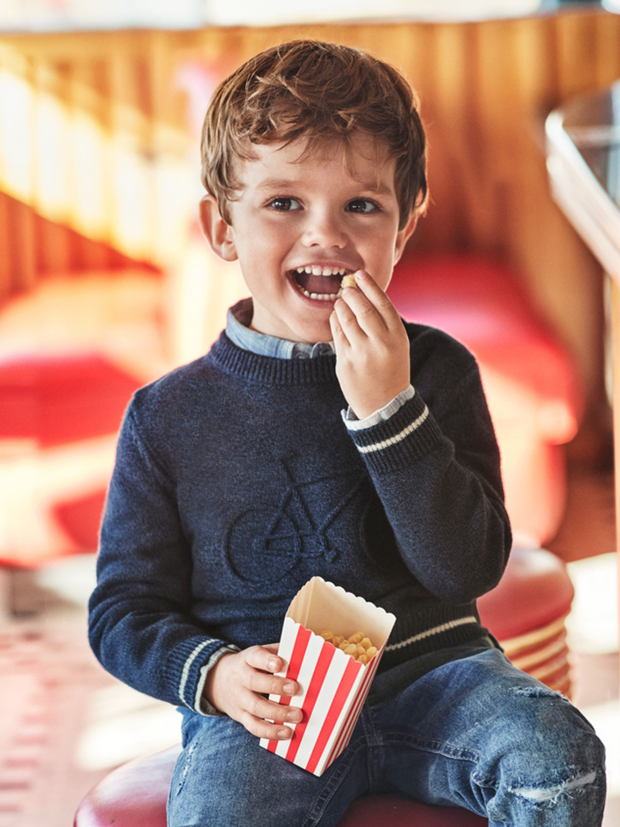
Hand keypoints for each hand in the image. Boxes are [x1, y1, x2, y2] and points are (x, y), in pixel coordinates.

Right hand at [203, 644, 301, 739]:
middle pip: (254, 682)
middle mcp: (241, 679)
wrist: (219, 681)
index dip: (266, 661)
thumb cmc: (252, 665)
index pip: (255, 657)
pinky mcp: (242, 717)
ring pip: (256, 708)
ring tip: (297, 716)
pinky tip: (286, 733)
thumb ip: (279, 653)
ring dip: (278, 714)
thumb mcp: (260, 654)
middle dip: (275, 686)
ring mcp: (240, 699)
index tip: (279, 664)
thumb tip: (304, 657)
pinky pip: (254, 726)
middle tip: (295, 689)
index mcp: (247, 659)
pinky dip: (271, 732)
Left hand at [330, 270, 410, 418]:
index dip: (370, 286)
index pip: (383, 303)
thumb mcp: (397, 345)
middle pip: (362, 308)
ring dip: (341, 306)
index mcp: (397, 337)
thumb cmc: (391, 368)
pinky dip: (335, 321)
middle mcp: (380, 344)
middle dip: (352, 293)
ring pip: (346, 319)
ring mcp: (361, 354)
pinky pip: (336, 334)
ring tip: (341, 302)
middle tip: (346, 287)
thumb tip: (364, 293)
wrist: (385, 404)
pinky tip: (336, 317)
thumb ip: (384, 322)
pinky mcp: (345, 363)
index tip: (360, 274)